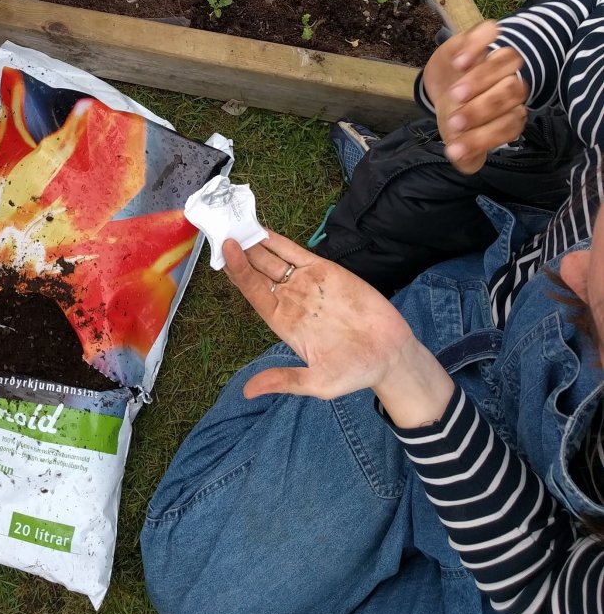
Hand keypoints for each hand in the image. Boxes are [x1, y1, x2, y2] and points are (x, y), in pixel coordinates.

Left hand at [222, 232, 453, 427]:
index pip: (254, 293)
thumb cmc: (355, 372)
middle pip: (257, 271)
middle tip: (221, 226)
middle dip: (240, 252)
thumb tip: (248, 392)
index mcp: (283, 323)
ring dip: (254, 242)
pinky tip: (262, 228)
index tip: (224, 252)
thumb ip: (285, 380)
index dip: (238, 272)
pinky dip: (278, 240)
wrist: (392, 355)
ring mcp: (306, 284)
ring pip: (272, 259)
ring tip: (235, 221)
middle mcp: (290, 300)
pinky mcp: (326, 271)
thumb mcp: (319, 382)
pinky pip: (296, 252)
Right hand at [421, 20, 527, 172]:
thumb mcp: (458, 138)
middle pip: (513, 91)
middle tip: (454, 122)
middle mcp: (509, 82)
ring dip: (482, 80)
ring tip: (454, 95)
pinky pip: (488, 32)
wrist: (443, 84)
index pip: (512, 123)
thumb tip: (462, 159)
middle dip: (483, 110)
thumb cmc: (457, 114)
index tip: (454, 148)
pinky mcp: (477, 38)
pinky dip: (477, 45)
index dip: (486, 137)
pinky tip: (459, 62)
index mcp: (510, 111)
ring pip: (506, 61)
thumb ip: (465, 155)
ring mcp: (495, 57)